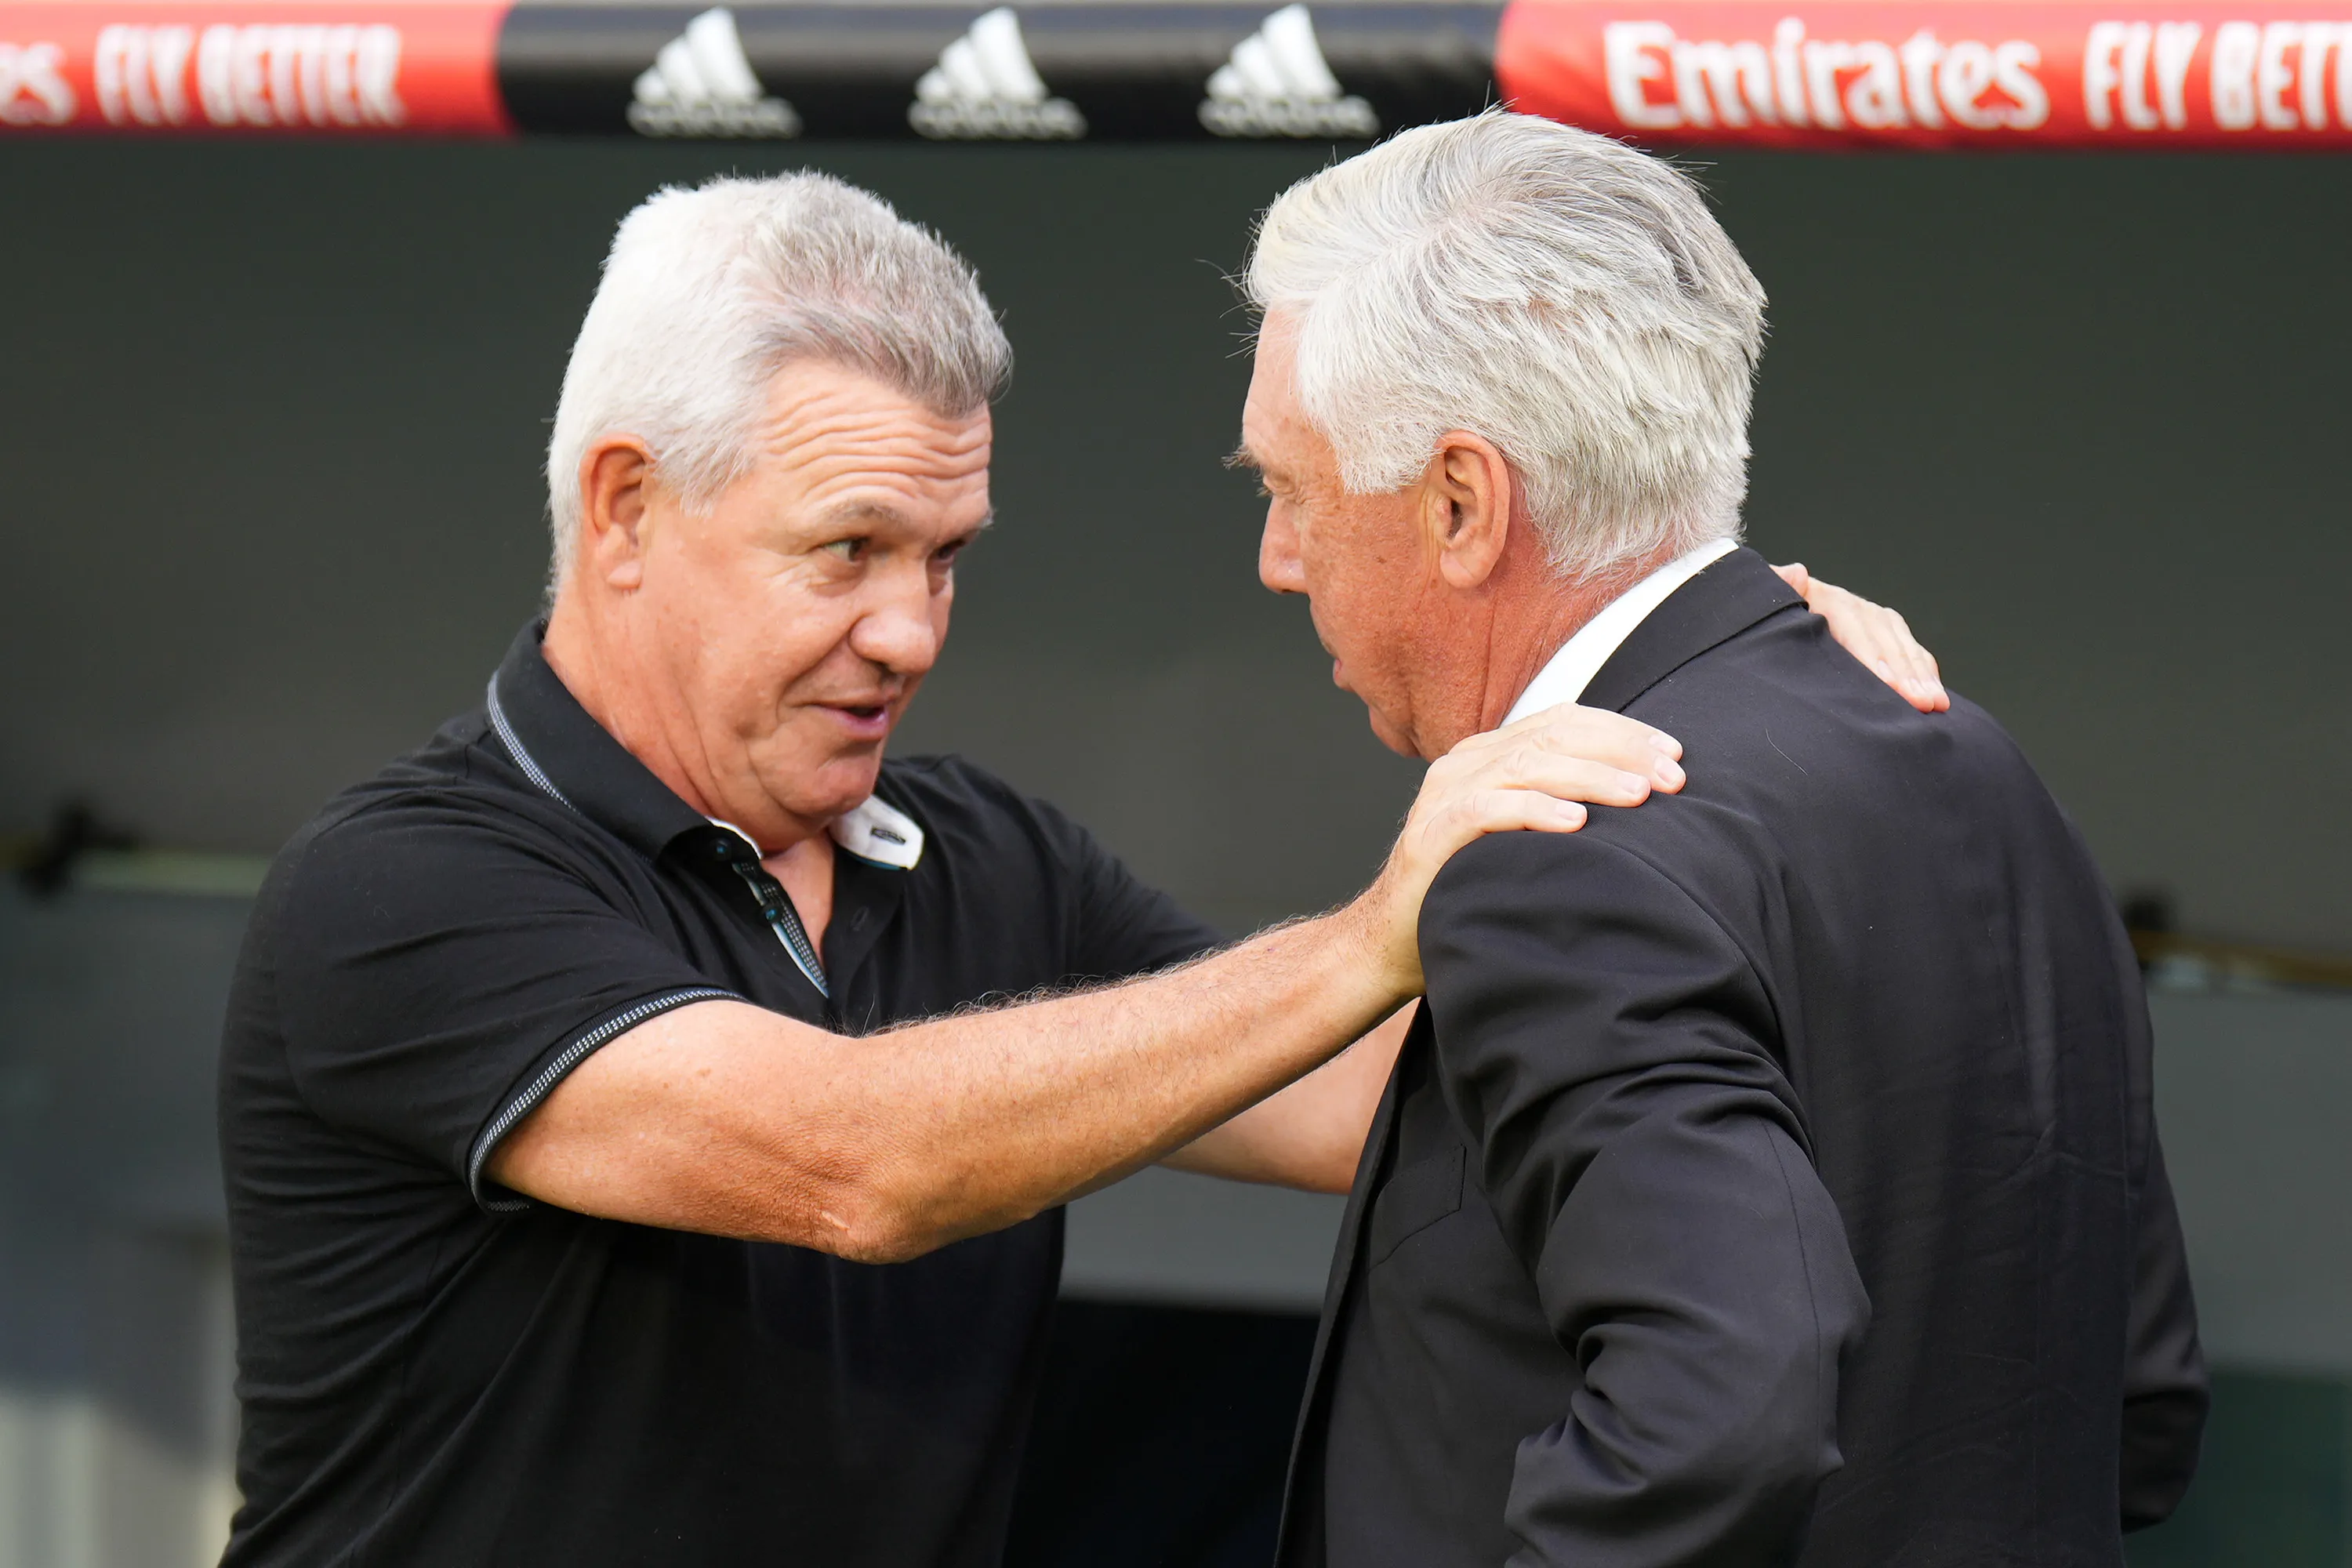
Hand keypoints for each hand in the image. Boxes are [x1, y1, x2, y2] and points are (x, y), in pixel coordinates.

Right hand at [1348, 704, 1685, 997]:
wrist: (1392, 941)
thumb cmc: (1471, 889)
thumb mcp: (1524, 837)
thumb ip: (1563, 806)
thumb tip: (1645, 798)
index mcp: (1489, 754)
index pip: (1563, 721)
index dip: (1622, 732)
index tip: (1675, 754)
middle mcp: (1465, 762)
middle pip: (1552, 736)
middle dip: (1620, 752)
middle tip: (1672, 778)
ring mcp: (1444, 795)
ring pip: (1525, 766)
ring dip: (1590, 778)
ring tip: (1638, 796)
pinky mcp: (1430, 834)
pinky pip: (1485, 809)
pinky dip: (1534, 811)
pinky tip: (1575, 822)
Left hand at [1773, 563, 1948, 712]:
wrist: (1774, 602)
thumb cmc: (1769, 612)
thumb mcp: (1767, 600)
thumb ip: (1778, 587)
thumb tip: (1796, 572)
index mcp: (1825, 600)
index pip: (1855, 629)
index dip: (1874, 658)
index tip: (1892, 685)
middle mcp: (1855, 607)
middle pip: (1886, 641)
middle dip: (1907, 674)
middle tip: (1924, 703)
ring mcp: (1872, 619)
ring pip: (1904, 647)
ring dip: (1923, 676)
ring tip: (1937, 704)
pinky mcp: (1884, 632)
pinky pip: (1910, 651)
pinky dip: (1925, 672)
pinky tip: (1936, 694)